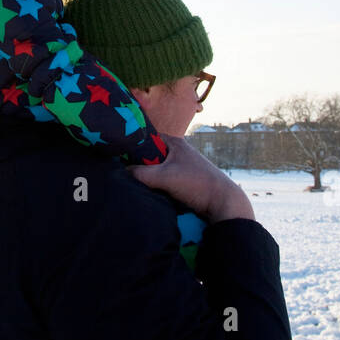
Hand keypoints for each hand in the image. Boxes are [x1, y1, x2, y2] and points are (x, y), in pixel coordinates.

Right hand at [128, 135, 253, 223]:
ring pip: (155, 168)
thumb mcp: (164, 177)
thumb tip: (120, 172)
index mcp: (174, 142)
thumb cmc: (196, 184)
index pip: (145, 137)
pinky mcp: (183, 179)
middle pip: (149, 154)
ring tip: (134, 182)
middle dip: (137, 162)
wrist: (222, 202)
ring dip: (147, 175)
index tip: (116, 154)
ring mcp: (180, 165)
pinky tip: (147, 190)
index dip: (131, 144)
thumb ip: (140, 173)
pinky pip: (162, 178)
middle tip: (123, 171)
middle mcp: (177, 150)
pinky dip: (155, 183)